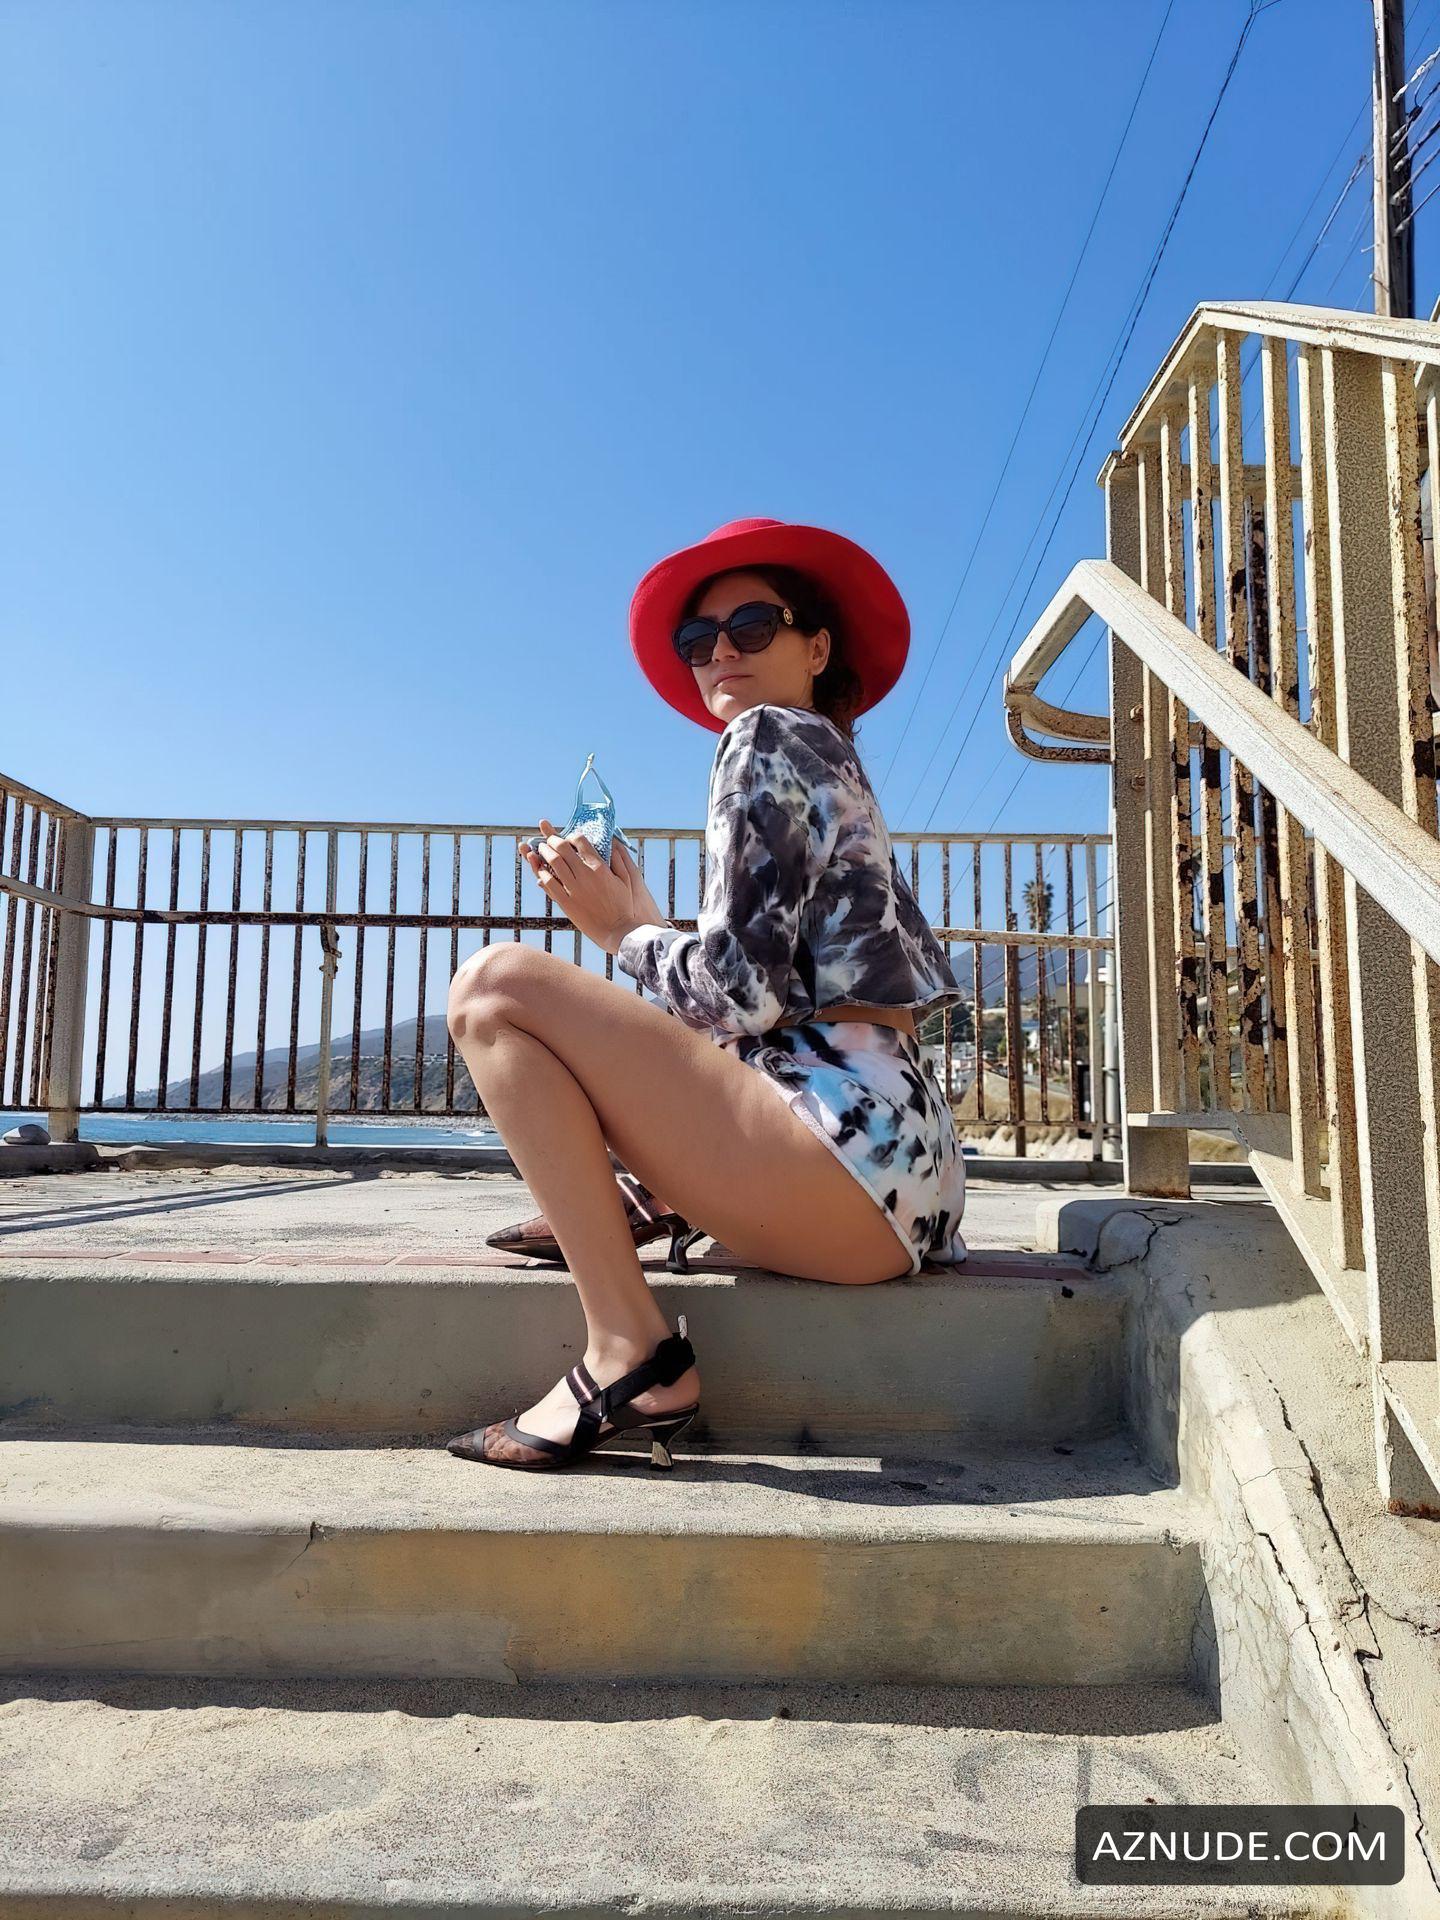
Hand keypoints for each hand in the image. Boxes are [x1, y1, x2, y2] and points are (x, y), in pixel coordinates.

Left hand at [523, 820, 664, 954]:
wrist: (616, 930)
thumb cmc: (623, 905)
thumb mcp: (626, 879)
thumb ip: (619, 859)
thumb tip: (613, 842)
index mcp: (599, 867)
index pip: (580, 841)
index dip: (572, 835)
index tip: (570, 838)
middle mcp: (584, 875)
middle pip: (562, 848)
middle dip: (552, 839)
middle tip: (548, 839)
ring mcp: (573, 889)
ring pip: (552, 863)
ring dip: (544, 852)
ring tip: (540, 849)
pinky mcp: (565, 902)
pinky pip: (549, 883)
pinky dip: (542, 873)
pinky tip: (540, 869)